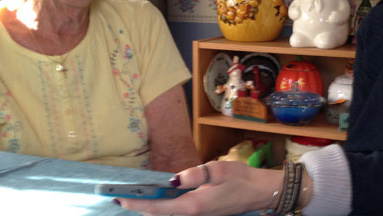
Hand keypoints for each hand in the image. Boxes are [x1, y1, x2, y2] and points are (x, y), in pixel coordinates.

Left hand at [117, 161, 282, 215]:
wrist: (262, 192)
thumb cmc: (241, 179)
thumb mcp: (217, 170)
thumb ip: (193, 175)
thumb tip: (172, 179)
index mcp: (193, 206)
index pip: (158, 207)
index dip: (138, 203)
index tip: (120, 198)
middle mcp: (194, 215)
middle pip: (160, 214)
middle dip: (140, 206)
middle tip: (122, 196)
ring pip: (168, 214)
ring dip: (152, 207)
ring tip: (136, 196)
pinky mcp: (204, 213)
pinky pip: (178, 212)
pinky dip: (164, 206)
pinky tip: (161, 197)